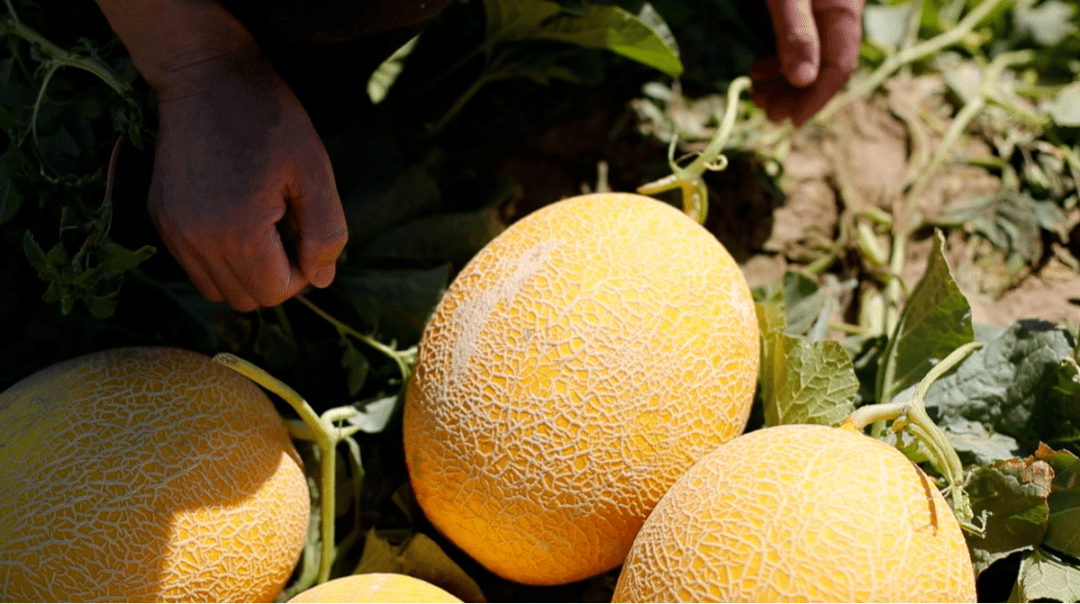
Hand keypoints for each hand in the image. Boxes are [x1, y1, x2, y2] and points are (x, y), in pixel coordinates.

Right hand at [149, 52, 347, 310]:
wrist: (207, 75)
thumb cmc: (270, 120)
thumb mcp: (315, 173)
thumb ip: (325, 234)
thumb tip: (322, 281)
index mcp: (239, 233)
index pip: (276, 294)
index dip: (302, 274)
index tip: (306, 234)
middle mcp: (197, 240)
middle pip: (246, 299)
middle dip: (275, 277)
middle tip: (288, 230)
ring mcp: (173, 231)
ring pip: (217, 290)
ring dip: (247, 273)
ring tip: (262, 227)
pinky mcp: (161, 218)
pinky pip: (194, 267)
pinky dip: (220, 259)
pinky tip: (236, 219)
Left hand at [751, 0, 864, 125]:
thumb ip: (797, 35)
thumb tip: (804, 81)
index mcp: (843, 12)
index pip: (839, 67)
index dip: (817, 98)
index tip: (793, 121)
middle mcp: (838, 14)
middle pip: (824, 65)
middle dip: (796, 94)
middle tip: (768, 113)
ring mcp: (821, 10)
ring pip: (808, 56)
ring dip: (783, 81)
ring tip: (758, 96)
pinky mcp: (803, 6)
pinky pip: (796, 43)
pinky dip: (779, 61)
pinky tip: (759, 73)